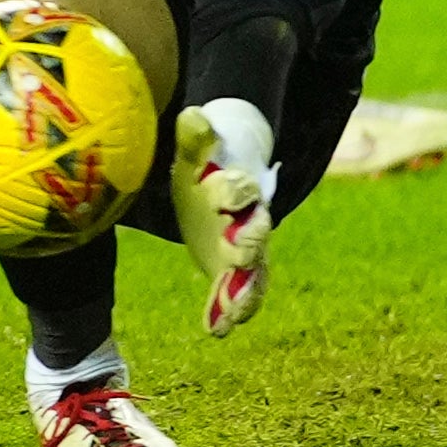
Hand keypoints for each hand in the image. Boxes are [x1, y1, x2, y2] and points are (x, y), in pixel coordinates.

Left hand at [171, 105, 275, 337]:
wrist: (216, 193)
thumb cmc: (203, 172)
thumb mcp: (194, 155)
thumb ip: (195, 139)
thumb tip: (193, 116)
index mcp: (236, 189)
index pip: (240, 187)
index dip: (236, 189)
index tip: (229, 191)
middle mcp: (247, 222)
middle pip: (253, 233)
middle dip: (247, 242)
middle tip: (239, 254)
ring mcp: (245, 250)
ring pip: (251, 271)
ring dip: (242, 290)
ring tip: (232, 313)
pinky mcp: (234, 271)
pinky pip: (239, 293)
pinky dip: (231, 311)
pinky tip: (219, 330)